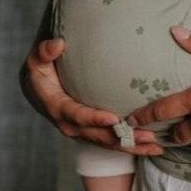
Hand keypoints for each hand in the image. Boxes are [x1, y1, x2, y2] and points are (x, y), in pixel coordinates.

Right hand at [20, 38, 162, 154]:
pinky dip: (129, 145)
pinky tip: (150, 145)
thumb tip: (58, 44)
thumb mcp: (36, 59)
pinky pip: (110, 140)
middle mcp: (69, 124)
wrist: (36, 85)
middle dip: (121, 138)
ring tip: (154, 145)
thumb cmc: (40, 68)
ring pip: (106, 142)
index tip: (114, 119)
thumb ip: (44, 51)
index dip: (94, 118)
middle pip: (97, 135)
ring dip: (130, 145)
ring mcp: (81, 129)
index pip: (77, 115)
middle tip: (146, 136)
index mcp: (57, 107)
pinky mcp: (90, 129)